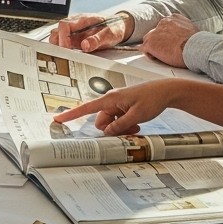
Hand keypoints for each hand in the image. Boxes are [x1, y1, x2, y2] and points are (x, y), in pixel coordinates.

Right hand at [51, 13, 127, 52]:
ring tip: (67, 55)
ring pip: (57, 36)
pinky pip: (62, 41)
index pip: (64, 25)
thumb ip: (97, 40)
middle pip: (56, 30)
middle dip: (57, 43)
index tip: (66, 48)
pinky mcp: (74, 37)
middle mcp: (75, 23)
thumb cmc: (113, 29)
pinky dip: (62, 48)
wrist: (118, 27)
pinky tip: (70, 55)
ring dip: (59, 46)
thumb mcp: (109, 34)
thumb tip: (85, 45)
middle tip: (65, 54)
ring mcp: (73, 30)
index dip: (62, 37)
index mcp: (82, 20)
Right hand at [51, 80, 177, 136]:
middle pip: (101, 121)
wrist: (165, 91)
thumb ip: (120, 125)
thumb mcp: (136, 116)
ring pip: (110, 123)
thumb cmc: (152, 99)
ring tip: (136, 126)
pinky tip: (137, 124)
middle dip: (112, 129)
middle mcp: (111, 100)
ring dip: (120, 128)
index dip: (71, 114)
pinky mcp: (123, 106)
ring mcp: (117, 104)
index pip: (86, 108)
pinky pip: (118, 120)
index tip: (57, 119)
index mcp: (110, 99)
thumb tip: (107, 132)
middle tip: (130, 128)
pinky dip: (125, 124)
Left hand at [138, 14, 199, 67]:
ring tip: (163, 55)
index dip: (166, 36)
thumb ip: (184, 29)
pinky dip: (150, 54)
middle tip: (166, 49)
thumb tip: (186, 36)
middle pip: (155, 32)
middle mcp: (162, 22)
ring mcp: (154, 33)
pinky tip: (158, 58)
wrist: (195, 47)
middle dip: (159, 40)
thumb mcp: (192, 29)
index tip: (170, 42)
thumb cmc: (197, 42)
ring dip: (153, 47)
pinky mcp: (150, 43)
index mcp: (173, 18)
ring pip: (148, 40)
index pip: (164, 26)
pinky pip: (144, 49)